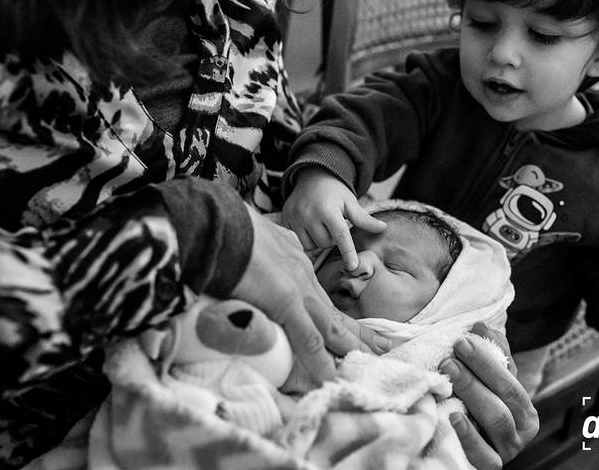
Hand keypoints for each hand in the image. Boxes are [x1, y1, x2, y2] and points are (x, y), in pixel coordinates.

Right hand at [232, 207, 383, 385]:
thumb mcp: (249, 238)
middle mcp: (301, 273)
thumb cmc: (223, 228)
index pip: (318, 293)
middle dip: (359, 330)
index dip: (332, 310)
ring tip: (372, 363)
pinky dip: (321, 362)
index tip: (346, 323)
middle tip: (383, 344)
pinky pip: (308, 339)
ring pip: (331, 326)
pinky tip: (330, 379)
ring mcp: (296, 287)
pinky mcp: (285, 301)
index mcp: (293, 258)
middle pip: (334, 310)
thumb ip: (258, 251)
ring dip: (352, 347)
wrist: (215, 220)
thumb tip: (254, 257)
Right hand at [282, 167, 385, 269]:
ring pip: (310, 245)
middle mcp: (309, 214)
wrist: (312, 176)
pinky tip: (309, 227)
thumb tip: (383, 228)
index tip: (353, 266)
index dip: (348, 252)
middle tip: (333, 226)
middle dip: (332, 239)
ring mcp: (294, 217)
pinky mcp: (285, 220)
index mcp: (328, 209)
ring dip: (318, 241)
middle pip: (325, 243)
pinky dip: (306, 239)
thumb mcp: (350, 202)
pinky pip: (297, 241)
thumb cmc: (335, 192)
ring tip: (321, 226)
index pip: (340, 235)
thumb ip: (364, 218)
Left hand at [439, 323, 538, 468]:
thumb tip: (481, 324)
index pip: (509, 379)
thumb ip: (490, 356)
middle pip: (503, 397)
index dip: (487, 359)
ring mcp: (506, 450)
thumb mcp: (486, 384)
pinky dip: (469, 435)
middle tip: (452, 354)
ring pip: (496, 420)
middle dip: (478, 372)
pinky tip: (453, 416)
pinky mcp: (488, 466)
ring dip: (472, 393)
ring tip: (449, 372)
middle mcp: (520, 430)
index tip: (463, 340)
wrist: (465, 454)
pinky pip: (483, 454)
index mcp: (524, 408)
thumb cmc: (477, 412)